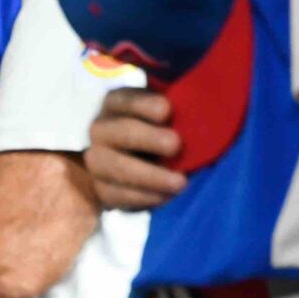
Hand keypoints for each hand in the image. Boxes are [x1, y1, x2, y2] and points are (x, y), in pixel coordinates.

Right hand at [85, 88, 187, 211]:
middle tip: (176, 145)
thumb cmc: (164, 131)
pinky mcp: (101, 189)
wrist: (144, 163)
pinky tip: (167, 196)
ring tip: (180, 182)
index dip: (143, 104)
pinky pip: (116, 195)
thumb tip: (201, 116)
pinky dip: (144, 197)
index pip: (125, 100)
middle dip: (148, 138)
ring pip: (114, 167)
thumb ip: (180, 112)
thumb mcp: (171, 114)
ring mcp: (97, 160)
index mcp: (117, 104)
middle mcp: (101, 129)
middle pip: (119, 132)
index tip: (166, 110)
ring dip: (149, 176)